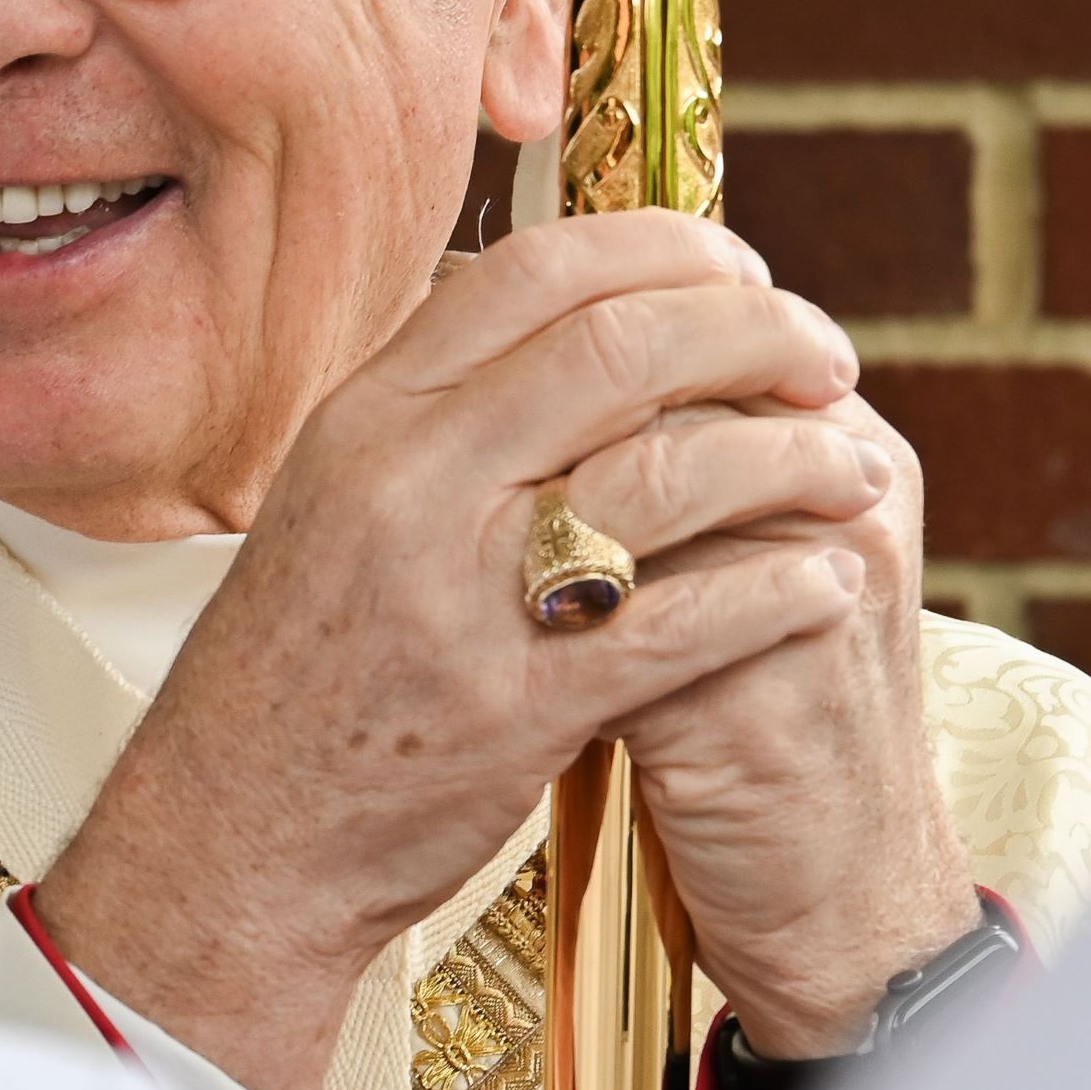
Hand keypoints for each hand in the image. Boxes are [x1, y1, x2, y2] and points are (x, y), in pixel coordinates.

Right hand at [32, 214, 917, 1089]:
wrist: (234, 838)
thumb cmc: (302, 671)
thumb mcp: (334, 501)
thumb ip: (439, 410)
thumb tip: (561, 314)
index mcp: (366, 418)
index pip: (534, 271)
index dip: (663, 251)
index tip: (743, 273)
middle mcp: (406, 484)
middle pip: (619, 347)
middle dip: (757, 337)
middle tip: (828, 361)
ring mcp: (457, 597)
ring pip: (667, 473)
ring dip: (792, 460)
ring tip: (856, 470)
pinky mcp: (512, 711)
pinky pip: (679, 626)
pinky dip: (775, 593)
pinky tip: (827, 581)